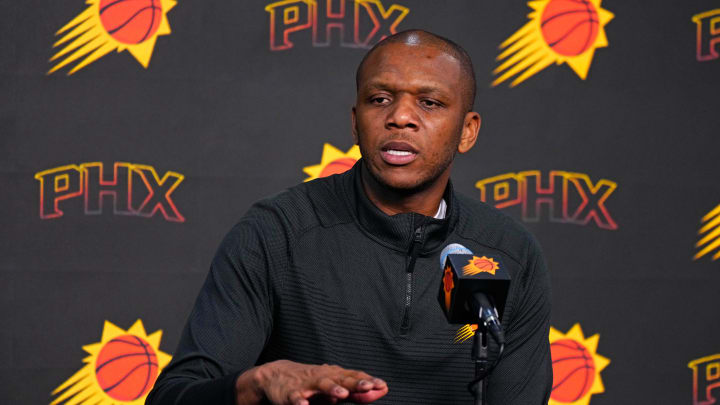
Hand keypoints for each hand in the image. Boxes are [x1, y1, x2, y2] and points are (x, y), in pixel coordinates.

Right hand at [236, 360, 388, 404]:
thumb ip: (356, 392)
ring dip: (331, 389)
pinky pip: (295, 398)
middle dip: (355, 384)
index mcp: (334, 375)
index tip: (383, 386)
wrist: (276, 374)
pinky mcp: (290, 393)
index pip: (354, 377)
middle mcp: (323, 377)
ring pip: (320, 385)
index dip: (368, 382)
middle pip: (341, 379)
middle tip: (369, 387)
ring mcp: (306, 384)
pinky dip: (299, 402)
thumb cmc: (311, 382)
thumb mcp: (334, 387)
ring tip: (341, 395)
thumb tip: (379, 391)